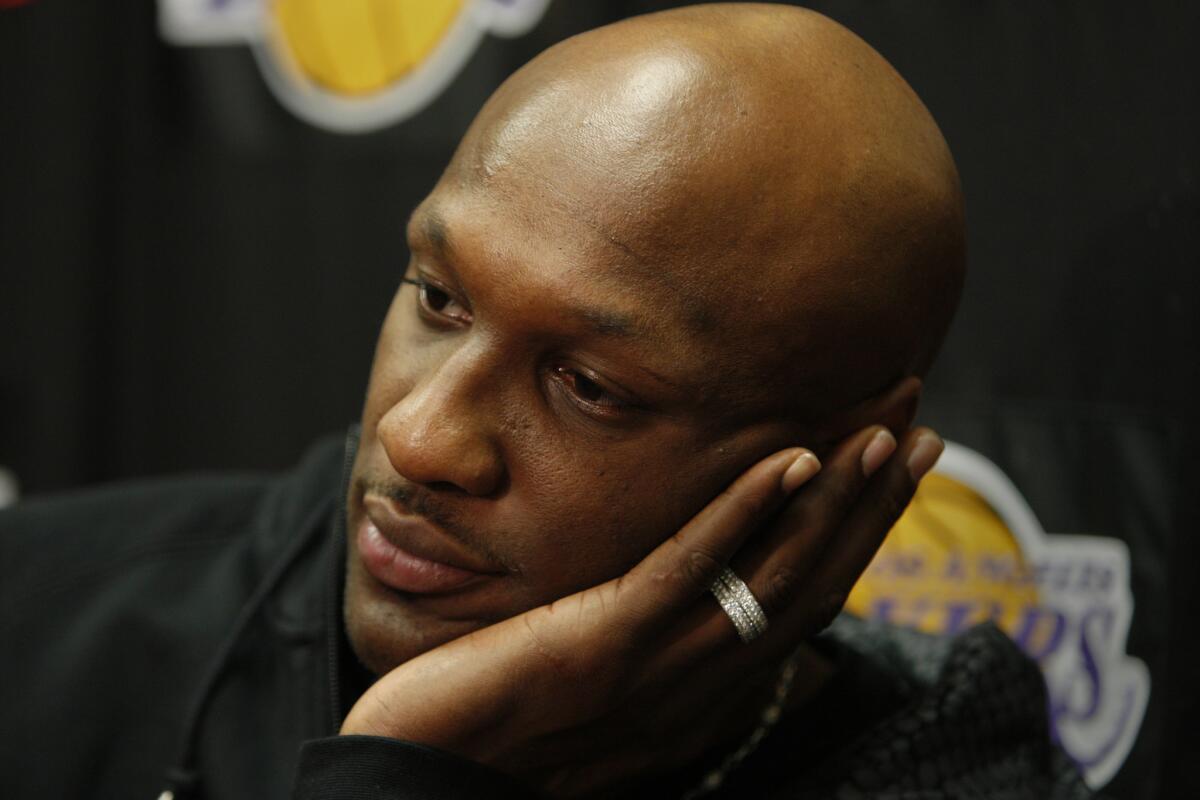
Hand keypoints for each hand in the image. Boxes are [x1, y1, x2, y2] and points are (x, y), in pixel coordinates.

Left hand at [341, 426, 943, 796]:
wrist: (416, 782)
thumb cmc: (491, 725)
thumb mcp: (589, 674)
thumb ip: (642, 633)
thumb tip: (678, 587)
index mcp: (698, 688)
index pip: (802, 603)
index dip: (858, 534)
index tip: (894, 466)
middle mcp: (698, 683)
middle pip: (812, 582)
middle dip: (872, 503)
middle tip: (918, 423)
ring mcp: (656, 665)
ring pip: (774, 575)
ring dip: (834, 497)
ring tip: (878, 430)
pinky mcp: (604, 645)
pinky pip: (690, 573)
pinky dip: (745, 513)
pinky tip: (788, 459)